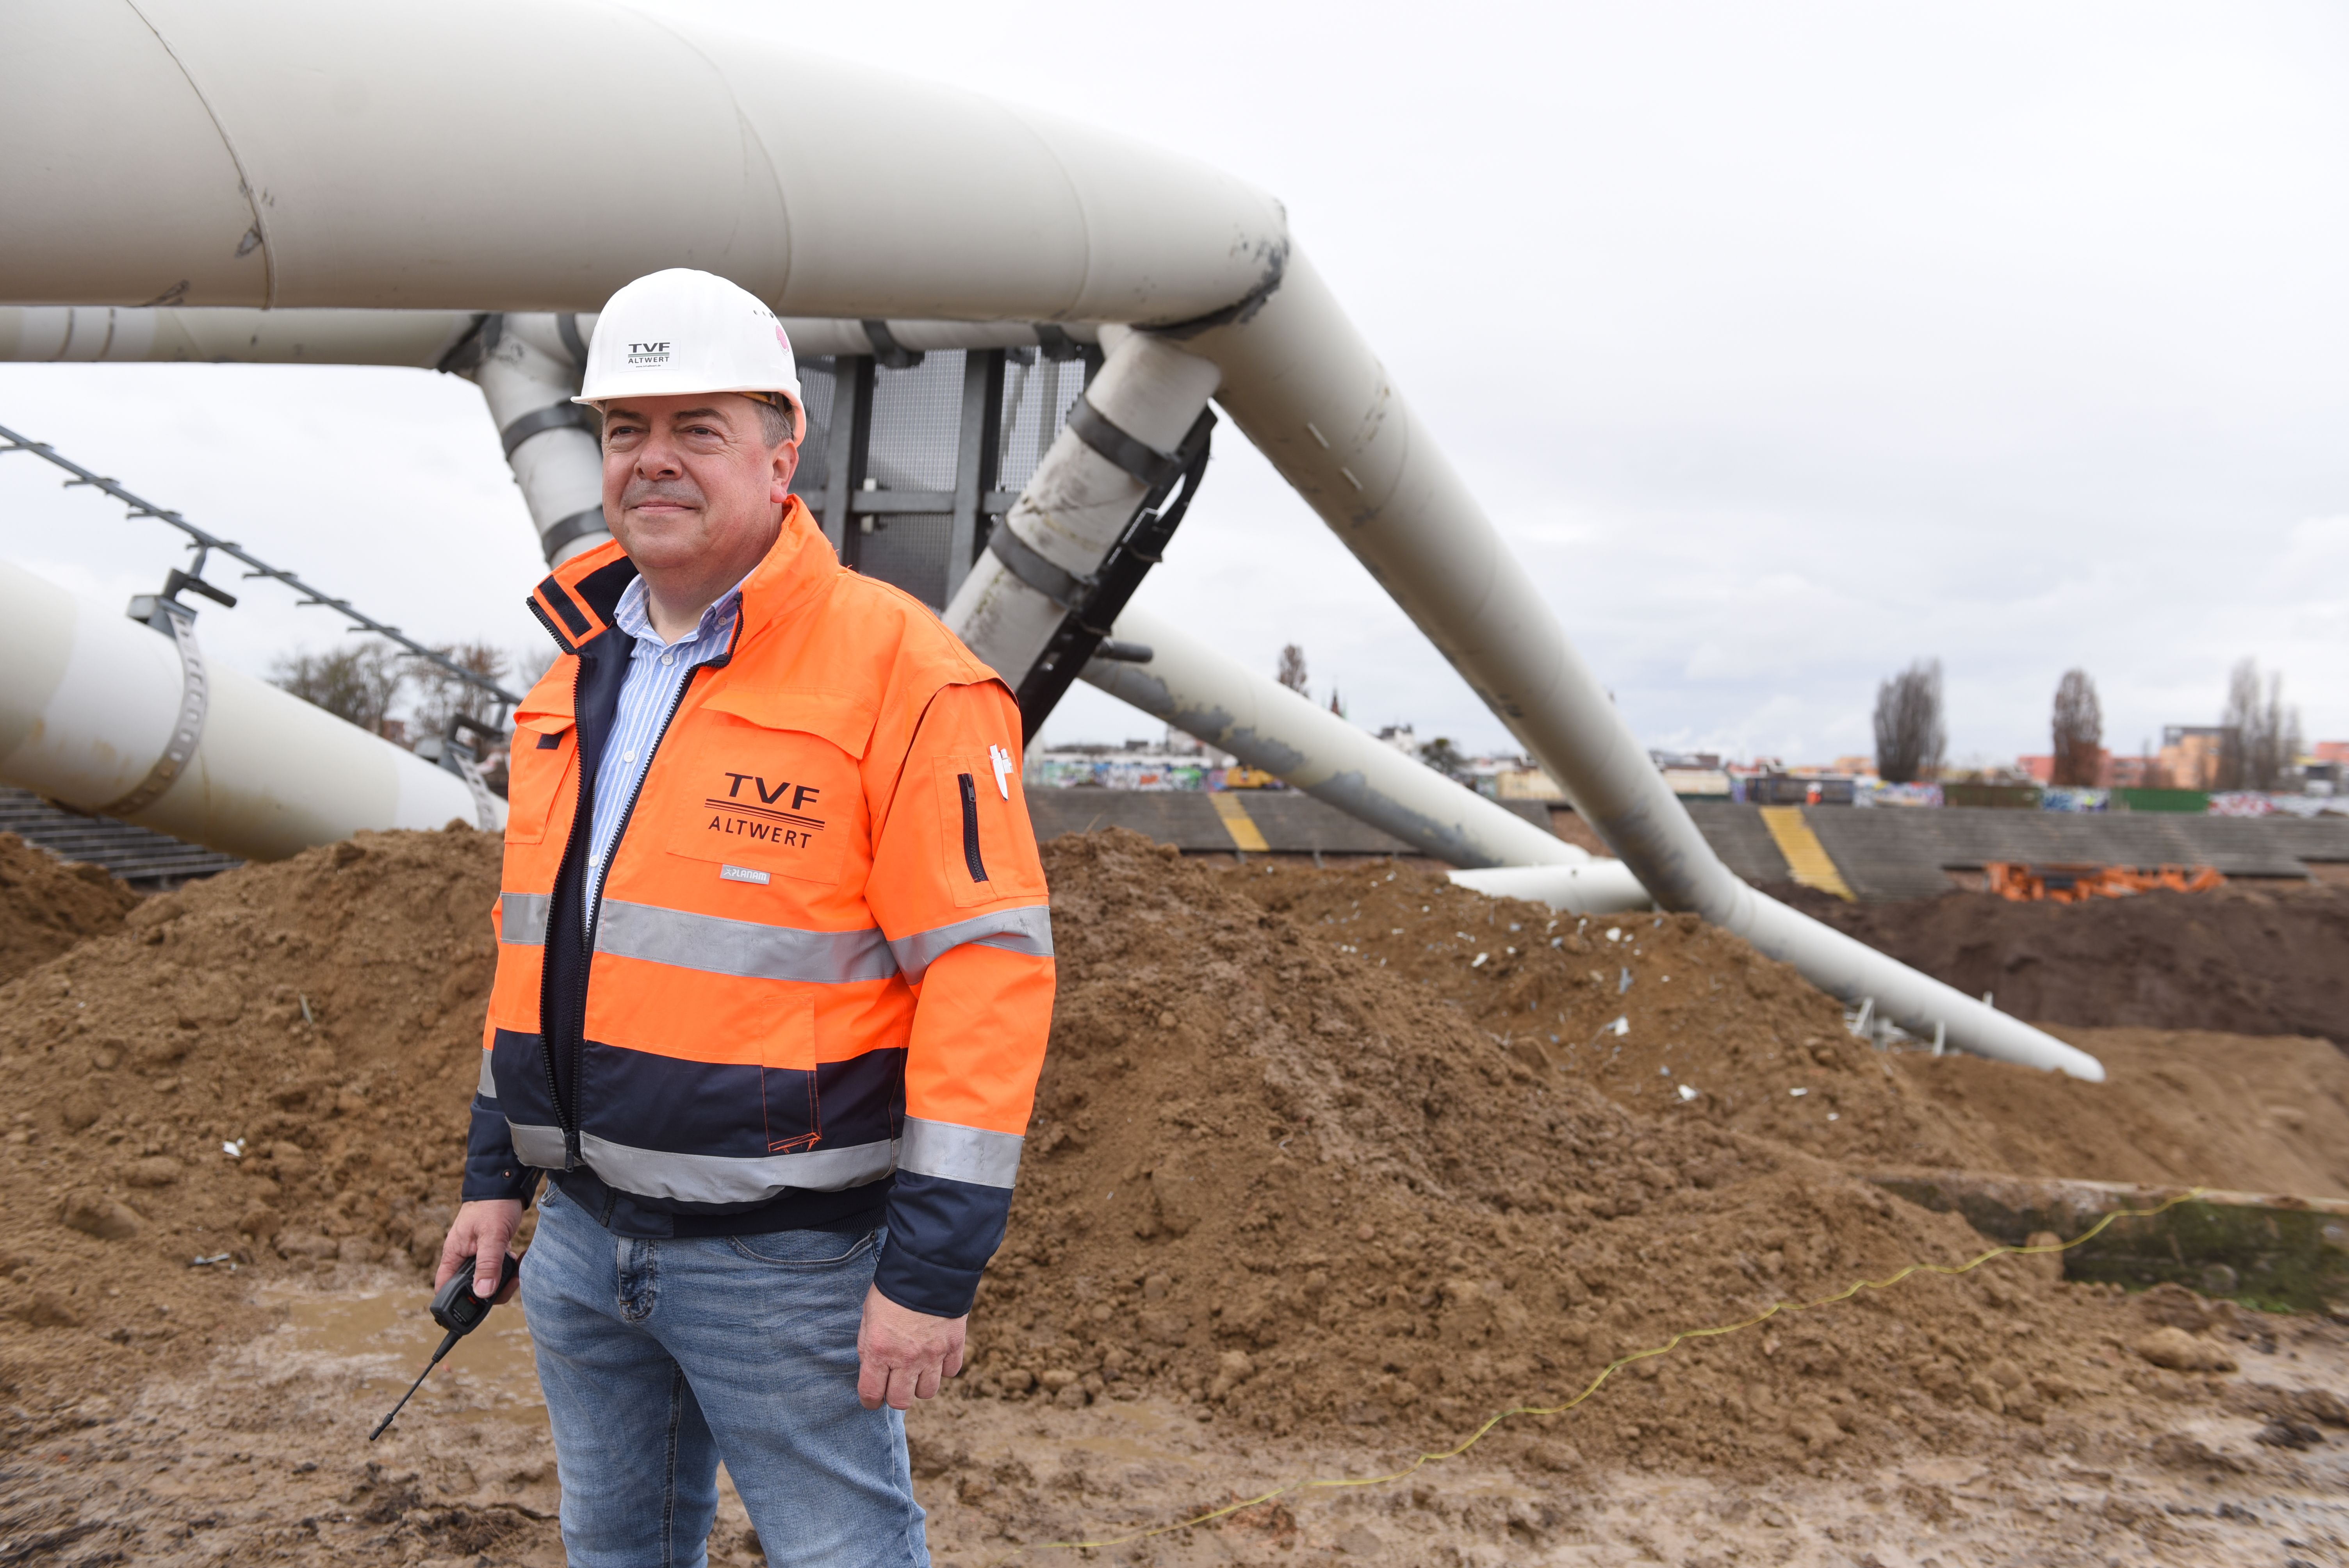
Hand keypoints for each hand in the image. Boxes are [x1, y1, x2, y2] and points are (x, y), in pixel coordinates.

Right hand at [435, 1199, 522, 1304]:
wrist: (505, 1184)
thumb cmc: (493, 1205)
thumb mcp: (492, 1236)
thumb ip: (487, 1265)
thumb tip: (482, 1293)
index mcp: (454, 1254)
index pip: (444, 1287)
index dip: (454, 1301)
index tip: (476, 1307)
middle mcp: (463, 1257)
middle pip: (471, 1288)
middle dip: (492, 1290)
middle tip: (511, 1282)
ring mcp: (477, 1254)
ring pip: (488, 1279)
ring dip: (505, 1278)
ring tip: (518, 1267)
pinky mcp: (491, 1250)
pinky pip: (499, 1268)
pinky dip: (510, 1268)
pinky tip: (519, 1257)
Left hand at [857, 1286, 966, 1409]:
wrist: (928, 1266)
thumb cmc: (892, 1290)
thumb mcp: (869, 1317)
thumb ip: (870, 1347)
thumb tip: (873, 1369)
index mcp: (879, 1350)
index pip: (871, 1393)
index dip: (870, 1400)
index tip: (872, 1397)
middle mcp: (906, 1358)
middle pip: (901, 1401)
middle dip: (895, 1396)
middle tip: (894, 1383)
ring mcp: (932, 1354)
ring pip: (927, 1392)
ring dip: (920, 1384)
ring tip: (916, 1368)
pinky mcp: (954, 1345)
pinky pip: (950, 1372)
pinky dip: (943, 1368)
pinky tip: (936, 1354)